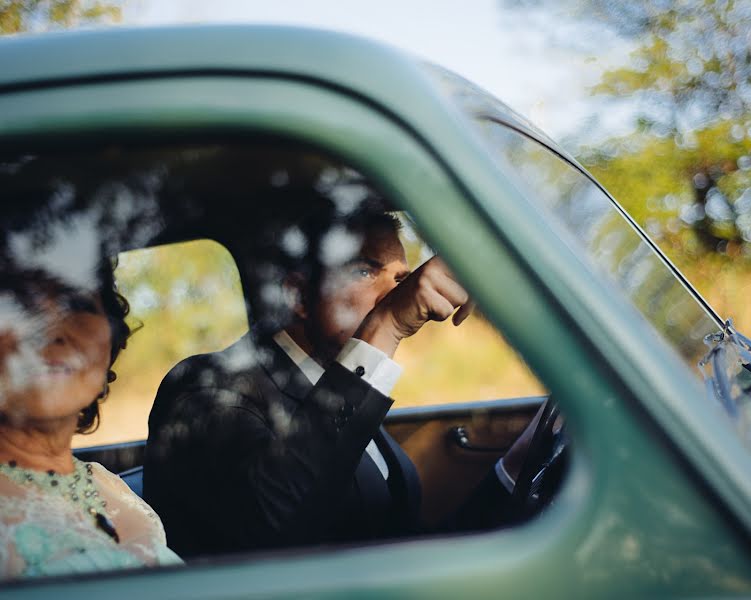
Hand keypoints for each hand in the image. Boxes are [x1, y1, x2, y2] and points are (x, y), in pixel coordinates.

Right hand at [353, 257, 473, 356]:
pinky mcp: (423, 292)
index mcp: (441, 259)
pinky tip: (424, 312)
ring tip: (431, 306)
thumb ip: (460, 283)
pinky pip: (446, 310)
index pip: (474, 269)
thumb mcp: (440, 288)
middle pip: (470, 285)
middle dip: (466, 303)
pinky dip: (439, 317)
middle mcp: (434, 263)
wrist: (389, 318)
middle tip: (453, 312)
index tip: (483, 294)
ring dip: (449, 309)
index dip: (480, 287)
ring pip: (461, 299)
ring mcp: (428, 276)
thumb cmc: (421, 305)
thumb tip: (493, 285)